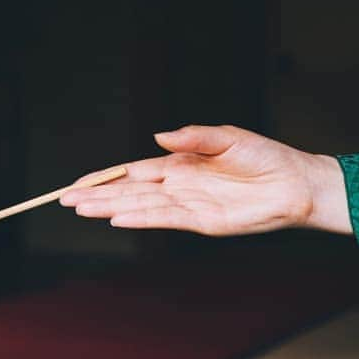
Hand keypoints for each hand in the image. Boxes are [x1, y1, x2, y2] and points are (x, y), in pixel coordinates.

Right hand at [59, 125, 351, 235]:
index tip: (78, 183)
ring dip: (109, 208)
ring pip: (139, 206)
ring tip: (81, 209)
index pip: (132, 171)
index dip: (104, 177)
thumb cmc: (266, 158)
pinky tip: (118, 218)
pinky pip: (165, 219)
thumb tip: (158, 136)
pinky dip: (141, 219)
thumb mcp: (228, 137)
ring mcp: (188, 205)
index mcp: (179, 164)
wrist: (296, 185)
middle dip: (96, 195)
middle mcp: (178, 186)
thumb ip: (192, 137)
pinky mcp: (202, 222)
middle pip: (128, 191)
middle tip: (63, 200)